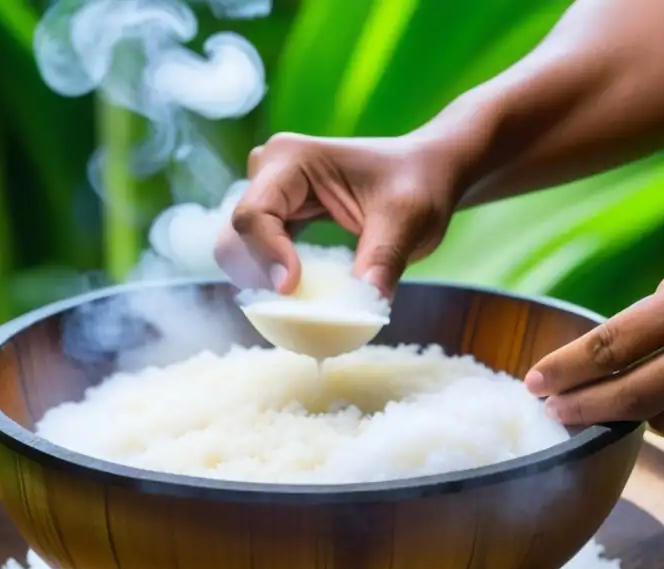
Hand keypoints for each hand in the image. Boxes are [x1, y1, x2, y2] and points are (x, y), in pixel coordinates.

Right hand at [214, 132, 464, 297]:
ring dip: (261, 282)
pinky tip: (301, 298)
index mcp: (293, 159)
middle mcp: (269, 171)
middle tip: (294, 307)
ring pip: (239, 249)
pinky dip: (271, 280)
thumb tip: (363, 313)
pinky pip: (257, 254)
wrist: (427, 173)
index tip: (292, 289)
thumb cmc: (420, 186)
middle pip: (235, 235)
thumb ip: (383, 261)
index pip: (255, 215)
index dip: (266, 257)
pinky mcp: (278, 216)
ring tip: (300, 306)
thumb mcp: (409, 222)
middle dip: (257, 276)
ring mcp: (270, 193)